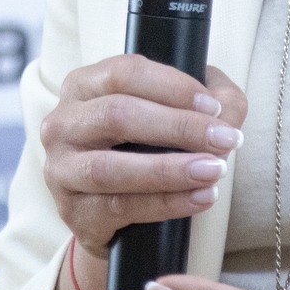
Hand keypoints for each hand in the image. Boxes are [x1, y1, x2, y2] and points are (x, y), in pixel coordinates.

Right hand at [40, 55, 247, 254]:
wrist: (114, 216)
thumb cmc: (143, 151)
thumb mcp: (169, 116)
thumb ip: (208, 100)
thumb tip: (228, 108)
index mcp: (82, 86)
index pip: (123, 73)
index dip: (171, 86)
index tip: (214, 106)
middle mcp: (62, 123)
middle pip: (117, 115)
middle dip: (179, 127)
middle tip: (226, 140)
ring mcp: (61, 170)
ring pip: (112, 167)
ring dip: (170, 169)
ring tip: (215, 170)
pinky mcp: (74, 212)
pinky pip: (120, 207)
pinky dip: (166, 203)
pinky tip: (200, 197)